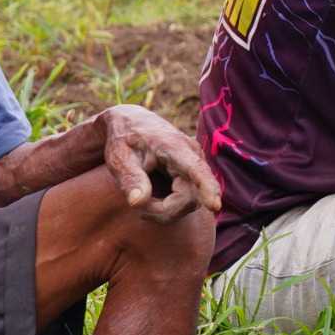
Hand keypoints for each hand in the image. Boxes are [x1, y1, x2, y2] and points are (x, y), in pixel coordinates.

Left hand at [99, 105, 221, 222]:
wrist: (132, 124)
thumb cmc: (124, 140)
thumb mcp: (119, 158)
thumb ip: (130, 179)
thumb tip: (138, 203)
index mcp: (174, 146)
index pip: (196, 168)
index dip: (207, 188)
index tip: (214, 205)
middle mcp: (192, 155)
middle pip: (190, 198)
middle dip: (163, 210)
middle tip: (136, 205)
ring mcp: (195, 166)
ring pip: (189, 203)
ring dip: (164, 210)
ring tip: (141, 199)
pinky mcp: (193, 176)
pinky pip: (187, 200)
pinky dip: (168, 207)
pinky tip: (151, 199)